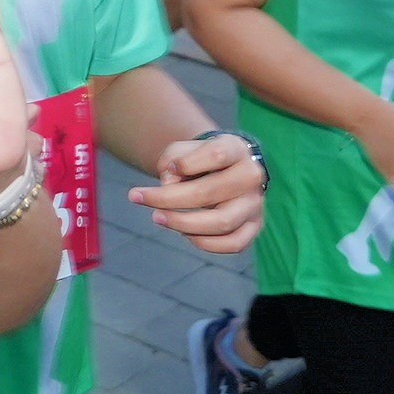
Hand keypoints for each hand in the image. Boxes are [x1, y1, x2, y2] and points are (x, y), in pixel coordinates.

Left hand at [127, 132, 264, 254]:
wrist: (223, 170)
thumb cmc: (198, 158)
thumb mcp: (183, 148)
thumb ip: (173, 159)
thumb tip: (170, 183)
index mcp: (236, 149)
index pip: (217, 154)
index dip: (188, 163)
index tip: (169, 169)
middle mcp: (251, 176)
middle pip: (210, 192)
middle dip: (168, 199)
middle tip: (137, 197)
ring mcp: (256, 203)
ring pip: (222, 222)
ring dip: (183, 224)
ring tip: (157, 218)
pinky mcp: (255, 226)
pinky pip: (233, 244)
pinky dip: (205, 243)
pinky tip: (184, 233)